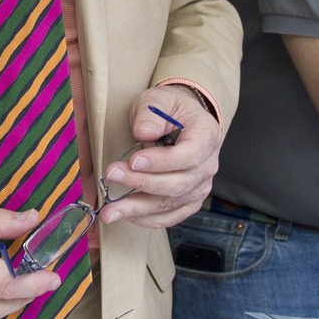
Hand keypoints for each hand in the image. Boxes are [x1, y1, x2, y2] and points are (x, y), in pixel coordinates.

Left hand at [97, 90, 220, 228]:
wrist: (180, 121)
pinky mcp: (188, 201)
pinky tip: (126, 215)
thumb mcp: (158, 100)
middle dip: (141, 183)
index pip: (190, 155)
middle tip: (112, 175)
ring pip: (171, 204)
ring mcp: (199, 186)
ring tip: (110, 211)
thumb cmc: (169, 109)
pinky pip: (170, 216)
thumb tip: (142, 133)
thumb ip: (150, 114)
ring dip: (138, 209)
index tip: (134, 160)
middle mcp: (208, 165)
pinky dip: (147, 219)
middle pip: (178, 184)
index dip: (162, 162)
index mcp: (206, 136)